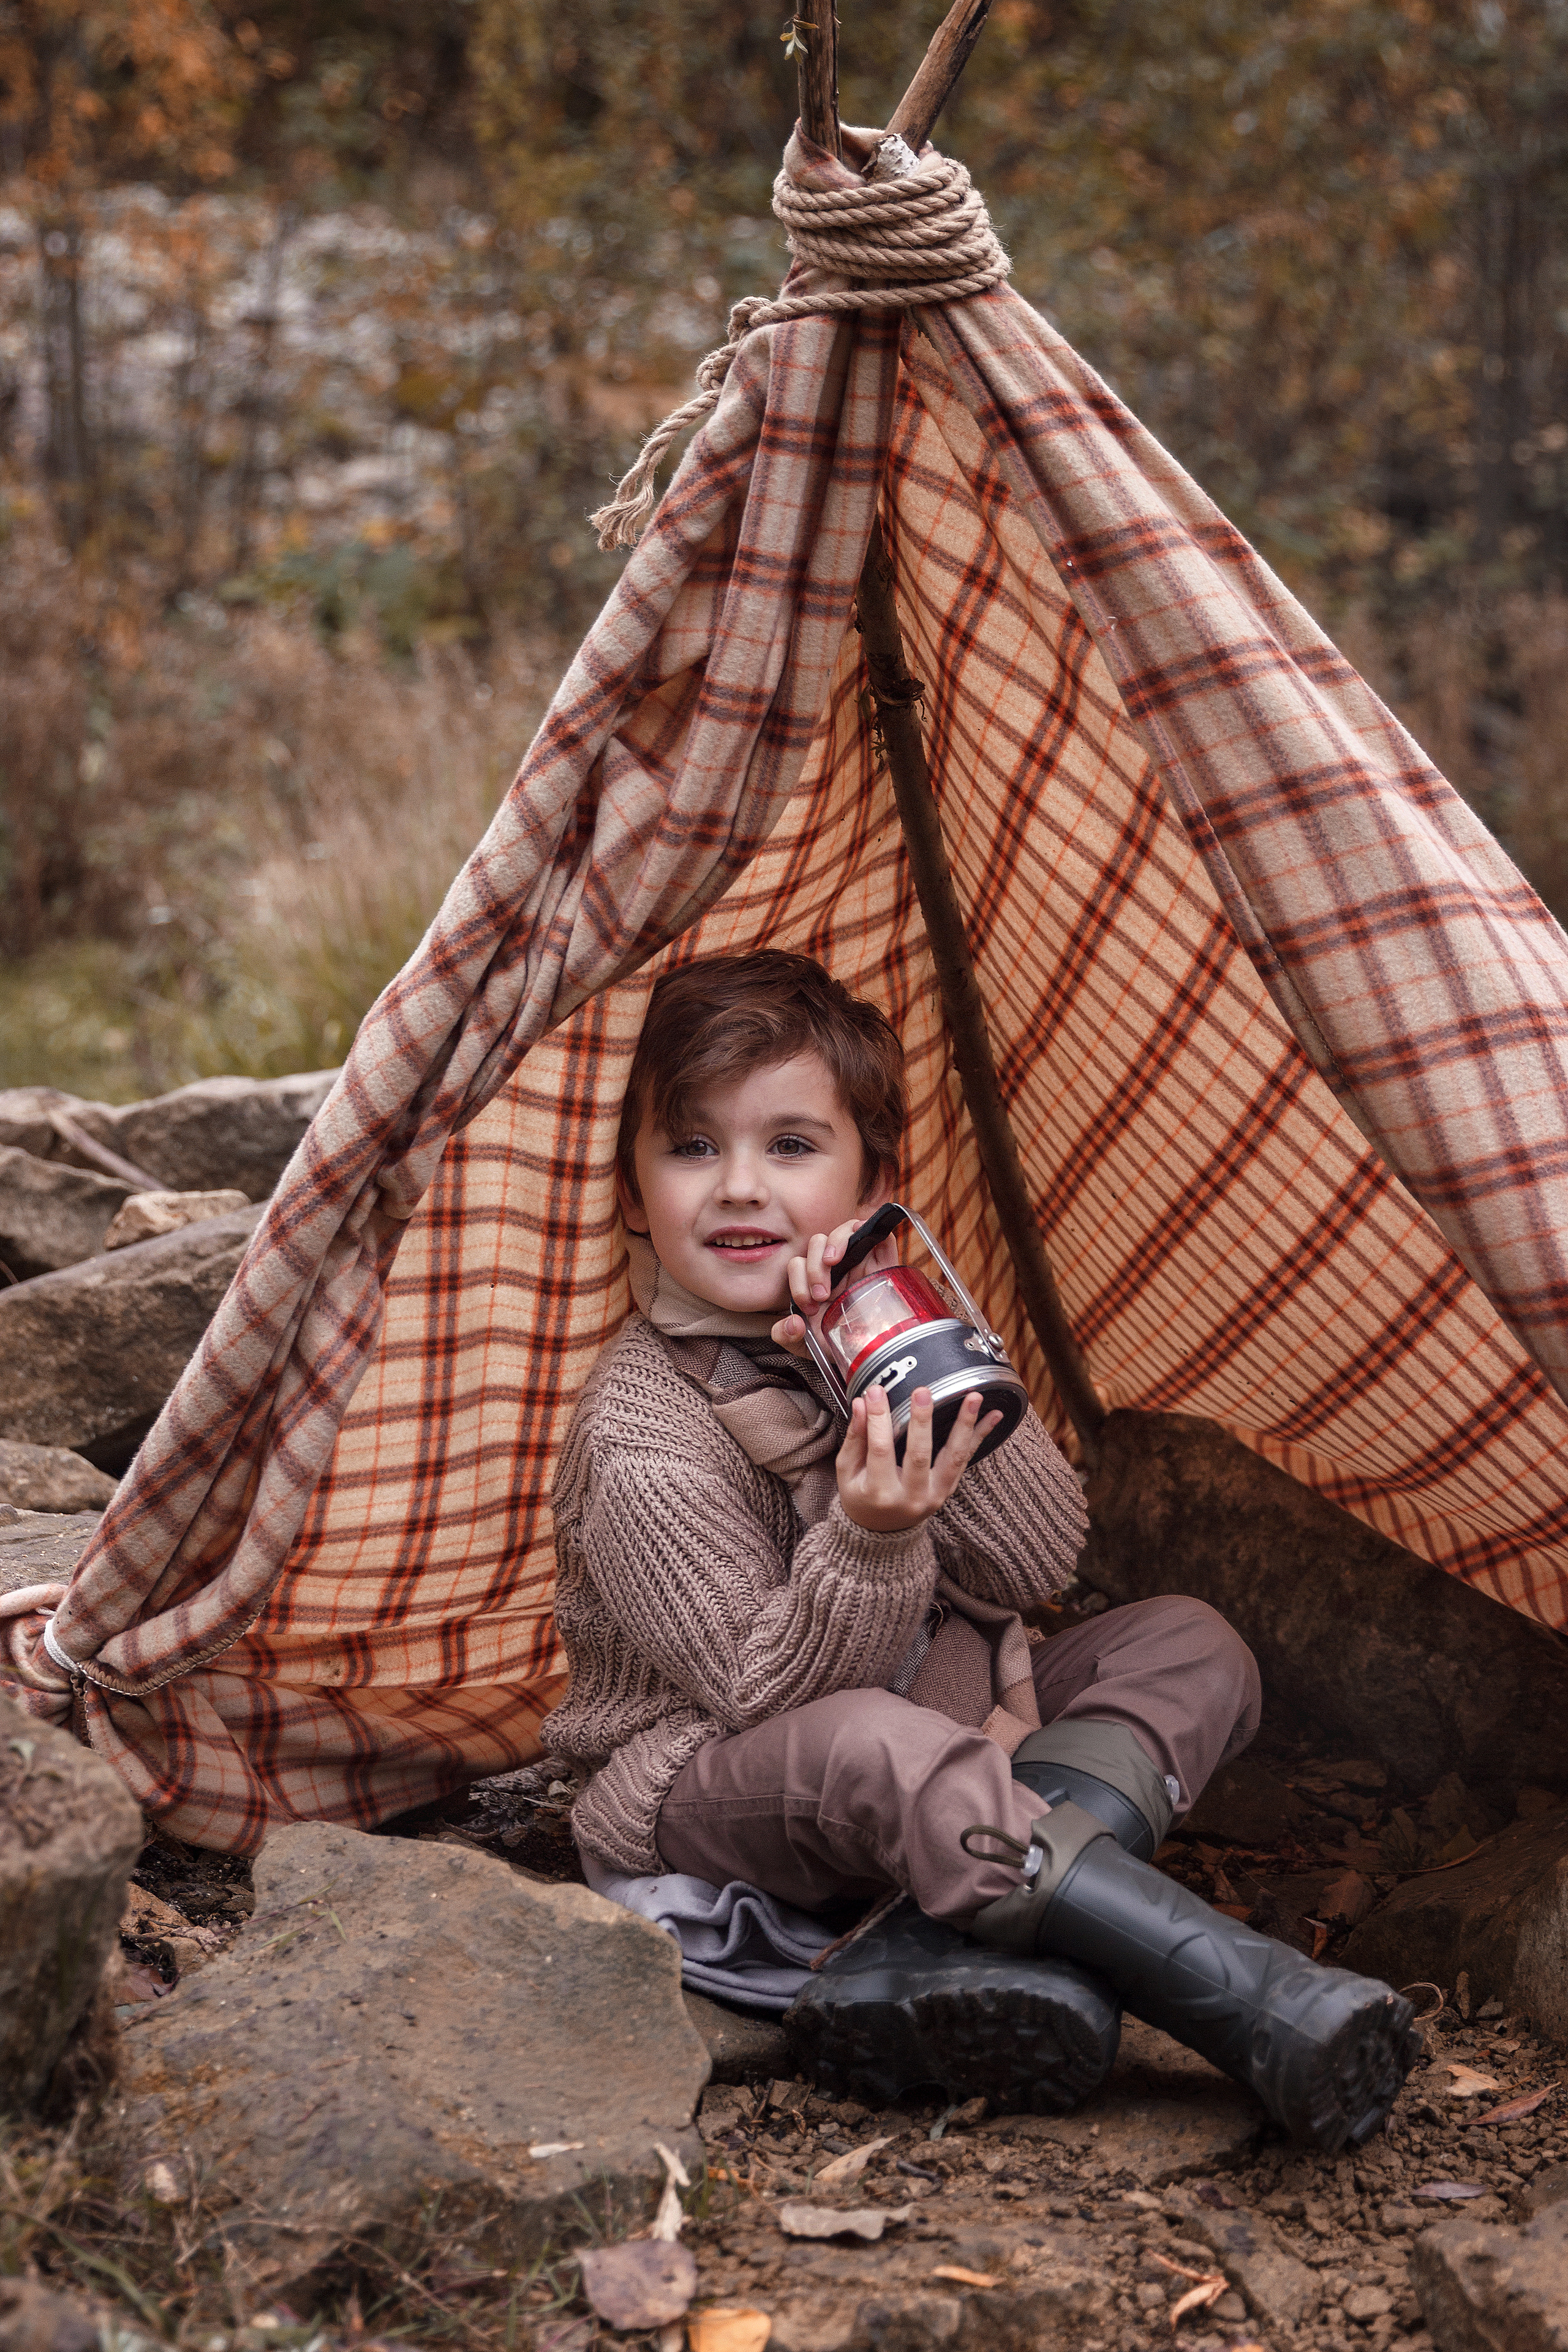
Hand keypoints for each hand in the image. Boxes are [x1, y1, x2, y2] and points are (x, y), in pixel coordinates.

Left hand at [770, 1218, 899, 1356]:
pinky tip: (856, 1241)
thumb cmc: (840, 1344)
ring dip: (832, 1245)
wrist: (872, 1354)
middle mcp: (837, 1268)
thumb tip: (792, 1323)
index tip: (808, 1306)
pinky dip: (864, 1228)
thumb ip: (787, 1336)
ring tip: (832, 1263)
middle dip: (813, 1268)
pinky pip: (876, 1233)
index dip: (798, 1281)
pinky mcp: (884, 1260)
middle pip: (817, 1243)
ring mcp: (861, 1261)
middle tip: (822, 1295)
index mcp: (815, 1281)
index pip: (798, 1264)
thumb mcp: (807, 1344)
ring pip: (842, 1232)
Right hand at [836, 1382, 1002, 1532]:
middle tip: (923, 1391)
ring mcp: (934, 1495)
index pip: (880, 1449)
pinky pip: (965, 1460)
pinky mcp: (948, 1490)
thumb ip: (855, 1438)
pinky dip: (979, 1437)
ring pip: (952, 1457)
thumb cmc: (861, 1496)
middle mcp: (910, 1497)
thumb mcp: (847, 1471)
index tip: (876, 1391)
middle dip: (922, 1420)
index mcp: (879, 1492)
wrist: (880, 1530)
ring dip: (965, 1425)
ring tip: (974, 1397)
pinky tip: (994, 1416)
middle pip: (919, 1454)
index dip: (879, 1419)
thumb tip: (862, 1403)